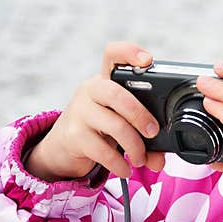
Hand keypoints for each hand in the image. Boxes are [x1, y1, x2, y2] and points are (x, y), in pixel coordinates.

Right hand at [24, 42, 165, 180]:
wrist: (63, 145)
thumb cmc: (100, 127)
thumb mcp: (120, 122)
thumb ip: (142, 134)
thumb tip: (159, 158)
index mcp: (106, 80)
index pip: (112, 54)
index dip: (129, 52)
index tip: (148, 61)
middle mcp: (91, 90)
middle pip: (116, 93)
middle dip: (140, 114)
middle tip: (153, 132)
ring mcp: (80, 112)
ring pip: (113, 125)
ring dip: (134, 146)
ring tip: (141, 159)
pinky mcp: (74, 135)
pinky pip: (103, 150)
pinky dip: (119, 164)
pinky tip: (125, 169)